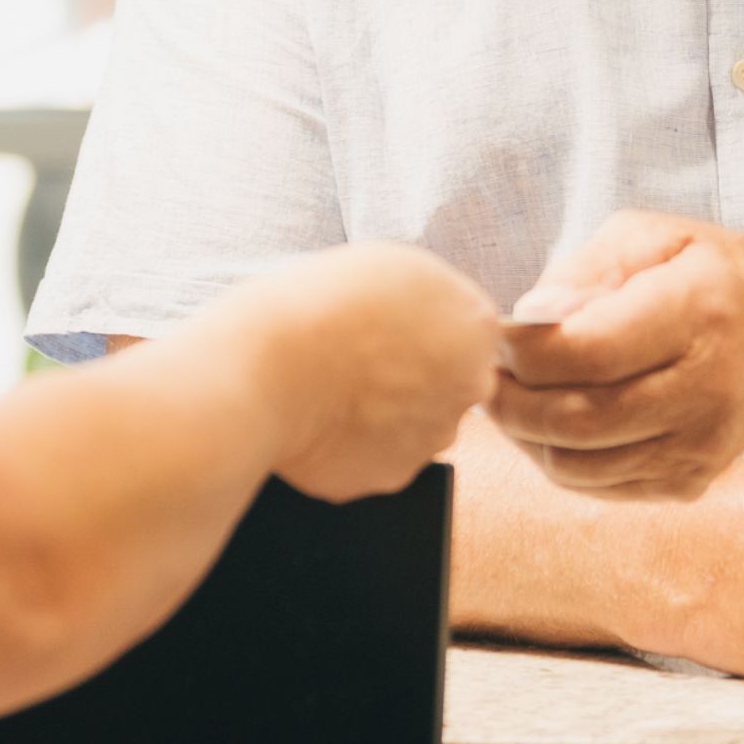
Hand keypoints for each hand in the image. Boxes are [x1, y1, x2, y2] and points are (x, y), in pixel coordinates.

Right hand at [228, 243, 498, 502]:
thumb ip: (437, 301)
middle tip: (358, 357)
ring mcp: (432, 438)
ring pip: (413, 423)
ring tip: (333, 386)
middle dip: (414, 374)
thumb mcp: (396, 266)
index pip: (465, 330)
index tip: (385, 324)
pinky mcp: (392, 477)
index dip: (421, 326)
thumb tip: (439, 325)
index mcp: (475, 326)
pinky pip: (377, 456)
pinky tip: (323, 418)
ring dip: (384, 411)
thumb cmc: (321, 305)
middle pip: (448, 381)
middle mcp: (468, 388)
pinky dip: (354, 443)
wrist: (267, 369)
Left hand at [490, 210, 743, 498]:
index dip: (520, 348)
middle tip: (484, 370)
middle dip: (508, 398)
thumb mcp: (655, 235)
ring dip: (523, 434)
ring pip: (577, 464)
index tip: (495, 331)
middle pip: (575, 417)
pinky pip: (598, 486)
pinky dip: (557, 459)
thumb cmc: (713, 274)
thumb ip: (587, 268)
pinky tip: (549, 422)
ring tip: (508, 395)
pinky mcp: (691, 482)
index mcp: (699, 312)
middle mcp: (708, 388)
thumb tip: (531, 314)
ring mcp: (702, 446)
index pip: (586, 350)